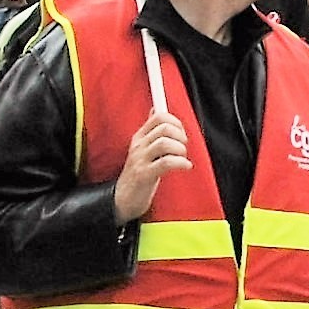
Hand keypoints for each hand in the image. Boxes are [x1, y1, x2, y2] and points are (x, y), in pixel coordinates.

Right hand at [113, 110, 190, 224]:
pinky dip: (180, 163)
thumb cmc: (139, 173)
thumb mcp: (144, 148)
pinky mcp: (144, 175)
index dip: (176, 121)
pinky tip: (185, 166)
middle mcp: (138, 146)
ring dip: (180, 149)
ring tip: (182, 157)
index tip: (181, 132)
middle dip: (180, 134)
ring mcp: (140, 160)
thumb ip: (151, 130)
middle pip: (164, 127)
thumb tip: (156, 108)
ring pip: (165, 143)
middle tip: (183, 146)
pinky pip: (166, 162)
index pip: (158, 117)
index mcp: (139, 137)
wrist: (123, 200)